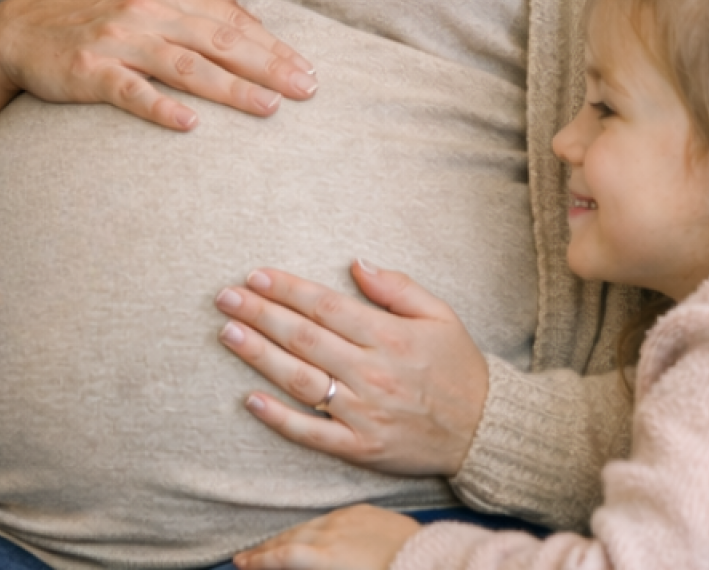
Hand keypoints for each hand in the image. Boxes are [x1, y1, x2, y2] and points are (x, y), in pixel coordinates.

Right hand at [0, 0, 317, 130]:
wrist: (20, 30)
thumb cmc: (96, 16)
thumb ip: (198, 6)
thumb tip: (252, 19)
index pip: (233, 20)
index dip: (274, 45)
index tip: (309, 70)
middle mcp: (147, 9)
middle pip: (219, 40)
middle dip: (269, 66)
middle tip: (306, 90)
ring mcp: (118, 40)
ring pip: (185, 65)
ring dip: (230, 88)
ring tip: (268, 108)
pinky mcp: (88, 70)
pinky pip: (130, 91)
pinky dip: (161, 107)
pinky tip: (190, 125)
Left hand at [217, 260, 489, 475]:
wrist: (482, 430)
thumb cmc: (459, 365)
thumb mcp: (440, 312)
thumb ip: (397, 286)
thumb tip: (356, 262)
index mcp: (389, 335)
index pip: (325, 306)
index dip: (287, 289)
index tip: (256, 276)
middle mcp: (371, 372)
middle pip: (303, 338)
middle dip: (261, 314)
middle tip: (226, 297)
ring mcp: (362, 412)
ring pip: (300, 380)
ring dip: (259, 355)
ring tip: (229, 333)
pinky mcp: (358, 447)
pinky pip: (310, 432)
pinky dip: (278, 417)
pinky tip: (250, 398)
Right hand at [233, 505, 420, 569]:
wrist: (429, 559)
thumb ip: (312, 563)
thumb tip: (297, 563)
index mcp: (325, 556)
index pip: (282, 557)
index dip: (258, 561)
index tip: (240, 562)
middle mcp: (334, 532)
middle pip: (292, 538)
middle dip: (268, 547)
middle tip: (248, 554)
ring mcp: (351, 517)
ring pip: (311, 524)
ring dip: (291, 535)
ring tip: (276, 543)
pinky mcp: (368, 510)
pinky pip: (334, 515)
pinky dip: (316, 524)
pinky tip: (314, 528)